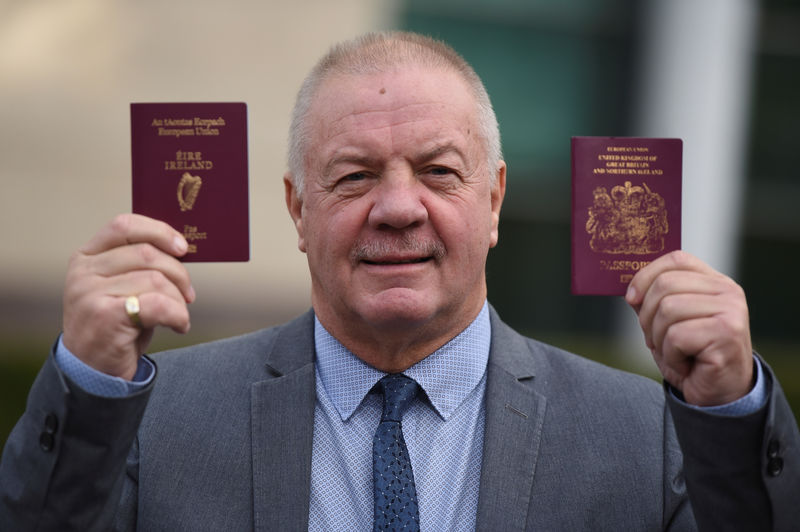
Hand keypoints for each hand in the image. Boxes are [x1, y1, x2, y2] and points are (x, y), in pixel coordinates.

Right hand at [62, 214, 194, 379]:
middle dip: (179, 274)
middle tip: (188, 294)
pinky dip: (178, 315)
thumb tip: (182, 249)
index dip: (158, 231)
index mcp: (86, 257)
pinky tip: (178, 326)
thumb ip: (141, 265)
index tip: (182, 247)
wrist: (93, 371)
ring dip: (178, 301)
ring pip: (156, 280)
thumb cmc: (116, 325)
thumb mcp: (122, 287)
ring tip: (178, 316)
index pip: (124, 226)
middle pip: (147, 253)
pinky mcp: (105, 316)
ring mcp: (90, 293)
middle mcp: (84, 272)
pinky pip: (158, 304)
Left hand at [625, 250, 752, 405]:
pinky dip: (671, 355)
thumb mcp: (667, 323)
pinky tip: (686, 365)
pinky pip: (676, 336)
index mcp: (715, 283)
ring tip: (674, 353)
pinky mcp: (727, 334)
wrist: (717, 396)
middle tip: (656, 340)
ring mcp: (731, 311)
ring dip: (659, 339)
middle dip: (647, 316)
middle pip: (665, 285)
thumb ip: (653, 301)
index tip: (631, 299)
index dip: (646, 275)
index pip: (676, 260)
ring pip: (668, 309)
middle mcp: (728, 292)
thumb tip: (630, 290)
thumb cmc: (690, 357)